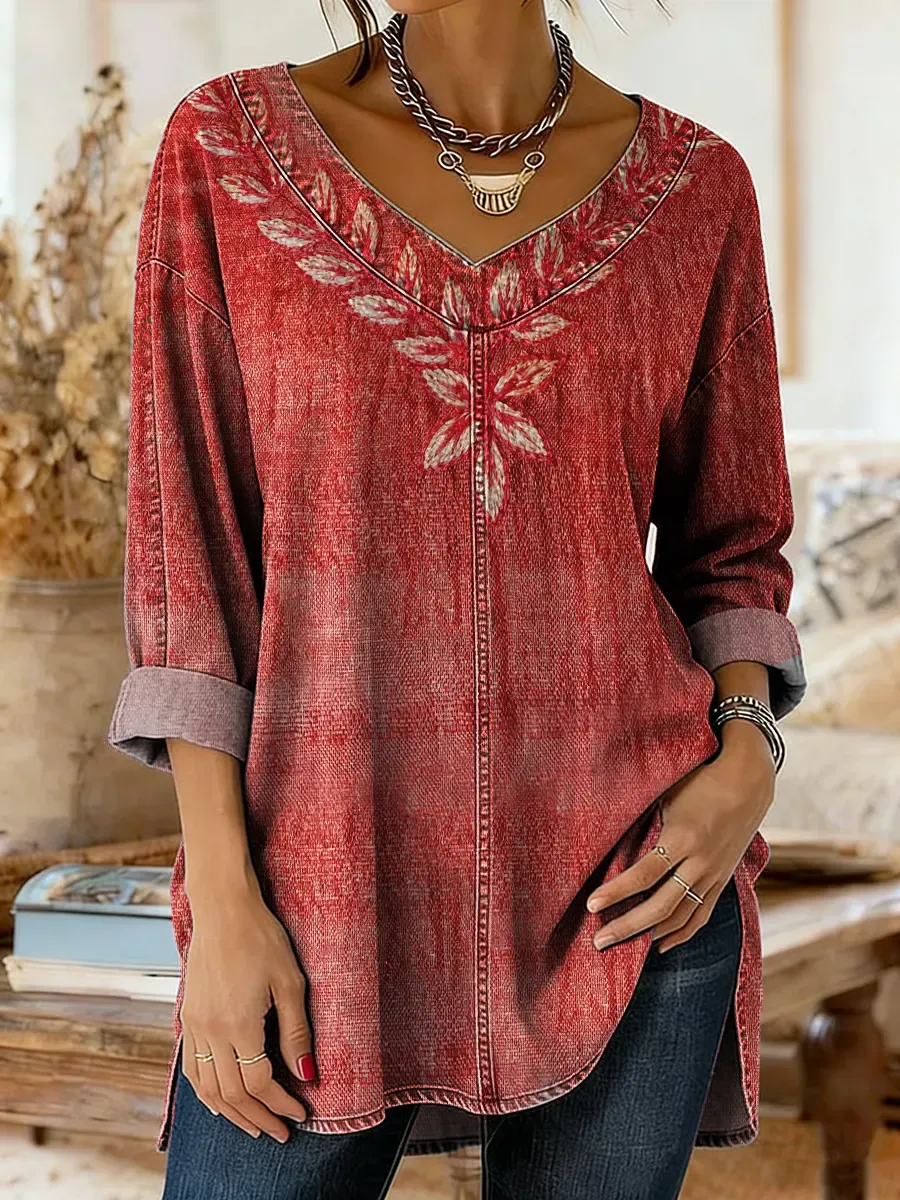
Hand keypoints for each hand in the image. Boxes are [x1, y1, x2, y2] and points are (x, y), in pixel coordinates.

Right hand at [180, 886, 315, 1141]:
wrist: (223, 909)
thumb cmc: (262, 938)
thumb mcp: (290, 981)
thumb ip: (296, 1031)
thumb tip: (308, 1074)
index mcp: (239, 1024)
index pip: (260, 1083)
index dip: (282, 1103)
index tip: (301, 1113)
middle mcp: (211, 1031)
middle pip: (232, 1094)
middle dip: (259, 1118)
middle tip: (281, 1132)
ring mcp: (194, 1025)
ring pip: (207, 1089)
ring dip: (232, 1113)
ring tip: (255, 1126)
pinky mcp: (187, 1017)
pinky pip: (191, 1069)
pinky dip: (206, 1094)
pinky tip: (221, 1102)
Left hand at [585, 720, 775, 953]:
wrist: (748, 782)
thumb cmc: (699, 782)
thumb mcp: (667, 796)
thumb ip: (644, 821)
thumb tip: (606, 837)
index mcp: (683, 837)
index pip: (644, 874)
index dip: (617, 892)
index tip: (591, 904)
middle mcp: (700, 862)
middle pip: (660, 906)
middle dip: (626, 925)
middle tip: (598, 940)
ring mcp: (714, 875)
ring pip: (680, 917)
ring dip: (649, 935)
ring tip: (620, 945)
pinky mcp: (722, 881)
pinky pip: (701, 916)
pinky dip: (681, 934)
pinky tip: (660, 946)